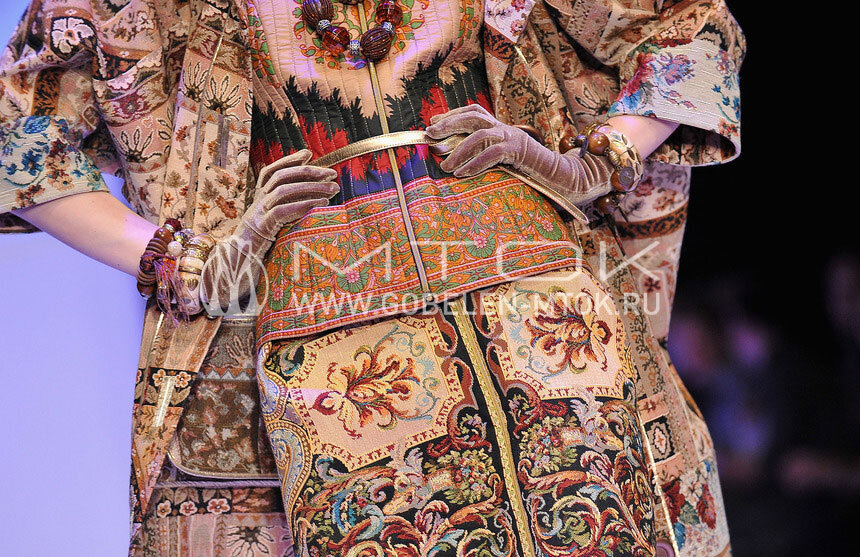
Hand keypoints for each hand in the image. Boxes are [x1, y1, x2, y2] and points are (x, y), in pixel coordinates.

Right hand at [200, 149, 337, 314]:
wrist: (234, 271)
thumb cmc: (257, 252)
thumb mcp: (272, 229)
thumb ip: (284, 213)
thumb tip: (310, 202)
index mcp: (258, 200)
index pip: (271, 171)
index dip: (289, 160)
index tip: (309, 153)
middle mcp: (256, 203)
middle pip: (281, 177)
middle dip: (308, 172)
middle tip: (332, 174)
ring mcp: (257, 214)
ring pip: (283, 190)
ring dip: (311, 187)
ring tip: (333, 189)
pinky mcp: (260, 228)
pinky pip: (282, 210)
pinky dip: (303, 204)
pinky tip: (321, 204)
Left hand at [425, 104, 613, 206]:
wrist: (563, 179)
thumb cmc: (530, 174)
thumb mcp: (503, 163)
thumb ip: (484, 157)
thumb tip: (455, 162)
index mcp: (501, 127)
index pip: (473, 112)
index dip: (452, 115)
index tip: (432, 124)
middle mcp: (506, 128)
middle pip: (473, 116)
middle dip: (448, 123)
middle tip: (429, 134)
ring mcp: (514, 137)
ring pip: (480, 134)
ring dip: (458, 149)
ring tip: (445, 165)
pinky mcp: (521, 151)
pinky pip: (494, 153)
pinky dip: (476, 163)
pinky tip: (463, 173)